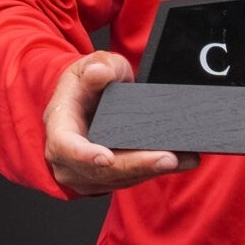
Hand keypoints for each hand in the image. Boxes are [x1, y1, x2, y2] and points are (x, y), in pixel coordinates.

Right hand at [43, 51, 199, 194]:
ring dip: (152, 171)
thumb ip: (98, 66)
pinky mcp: (105, 179)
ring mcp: (85, 173)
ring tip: (184, 158)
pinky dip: (154, 170)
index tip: (106, 158)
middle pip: (102, 170)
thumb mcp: (90, 65)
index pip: (66, 146)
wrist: (86, 100)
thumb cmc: (86, 84)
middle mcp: (67, 158)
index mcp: (60, 126)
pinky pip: (130, 179)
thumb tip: (100, 73)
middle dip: (137, 165)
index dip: (85, 155)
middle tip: (168, 158)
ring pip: (120, 178)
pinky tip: (181, 161)